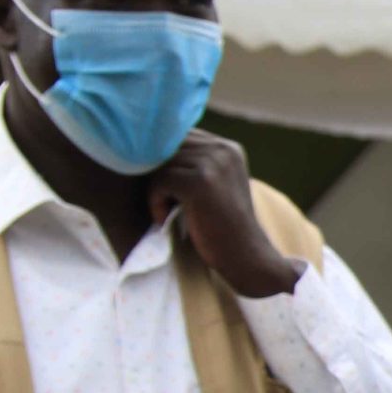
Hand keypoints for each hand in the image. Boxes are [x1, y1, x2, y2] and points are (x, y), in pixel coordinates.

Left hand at [147, 132, 300, 298]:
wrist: (245, 256)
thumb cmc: (221, 227)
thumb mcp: (215, 186)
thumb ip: (194, 164)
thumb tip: (146, 148)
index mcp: (228, 148)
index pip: (178, 136)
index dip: (163, 161)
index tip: (170, 192)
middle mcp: (224, 150)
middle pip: (166, 147)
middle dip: (158, 175)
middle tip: (166, 204)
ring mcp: (214, 164)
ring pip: (160, 163)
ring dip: (156, 190)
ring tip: (169, 212)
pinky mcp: (200, 182)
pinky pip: (159, 181)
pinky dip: (156, 202)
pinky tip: (166, 218)